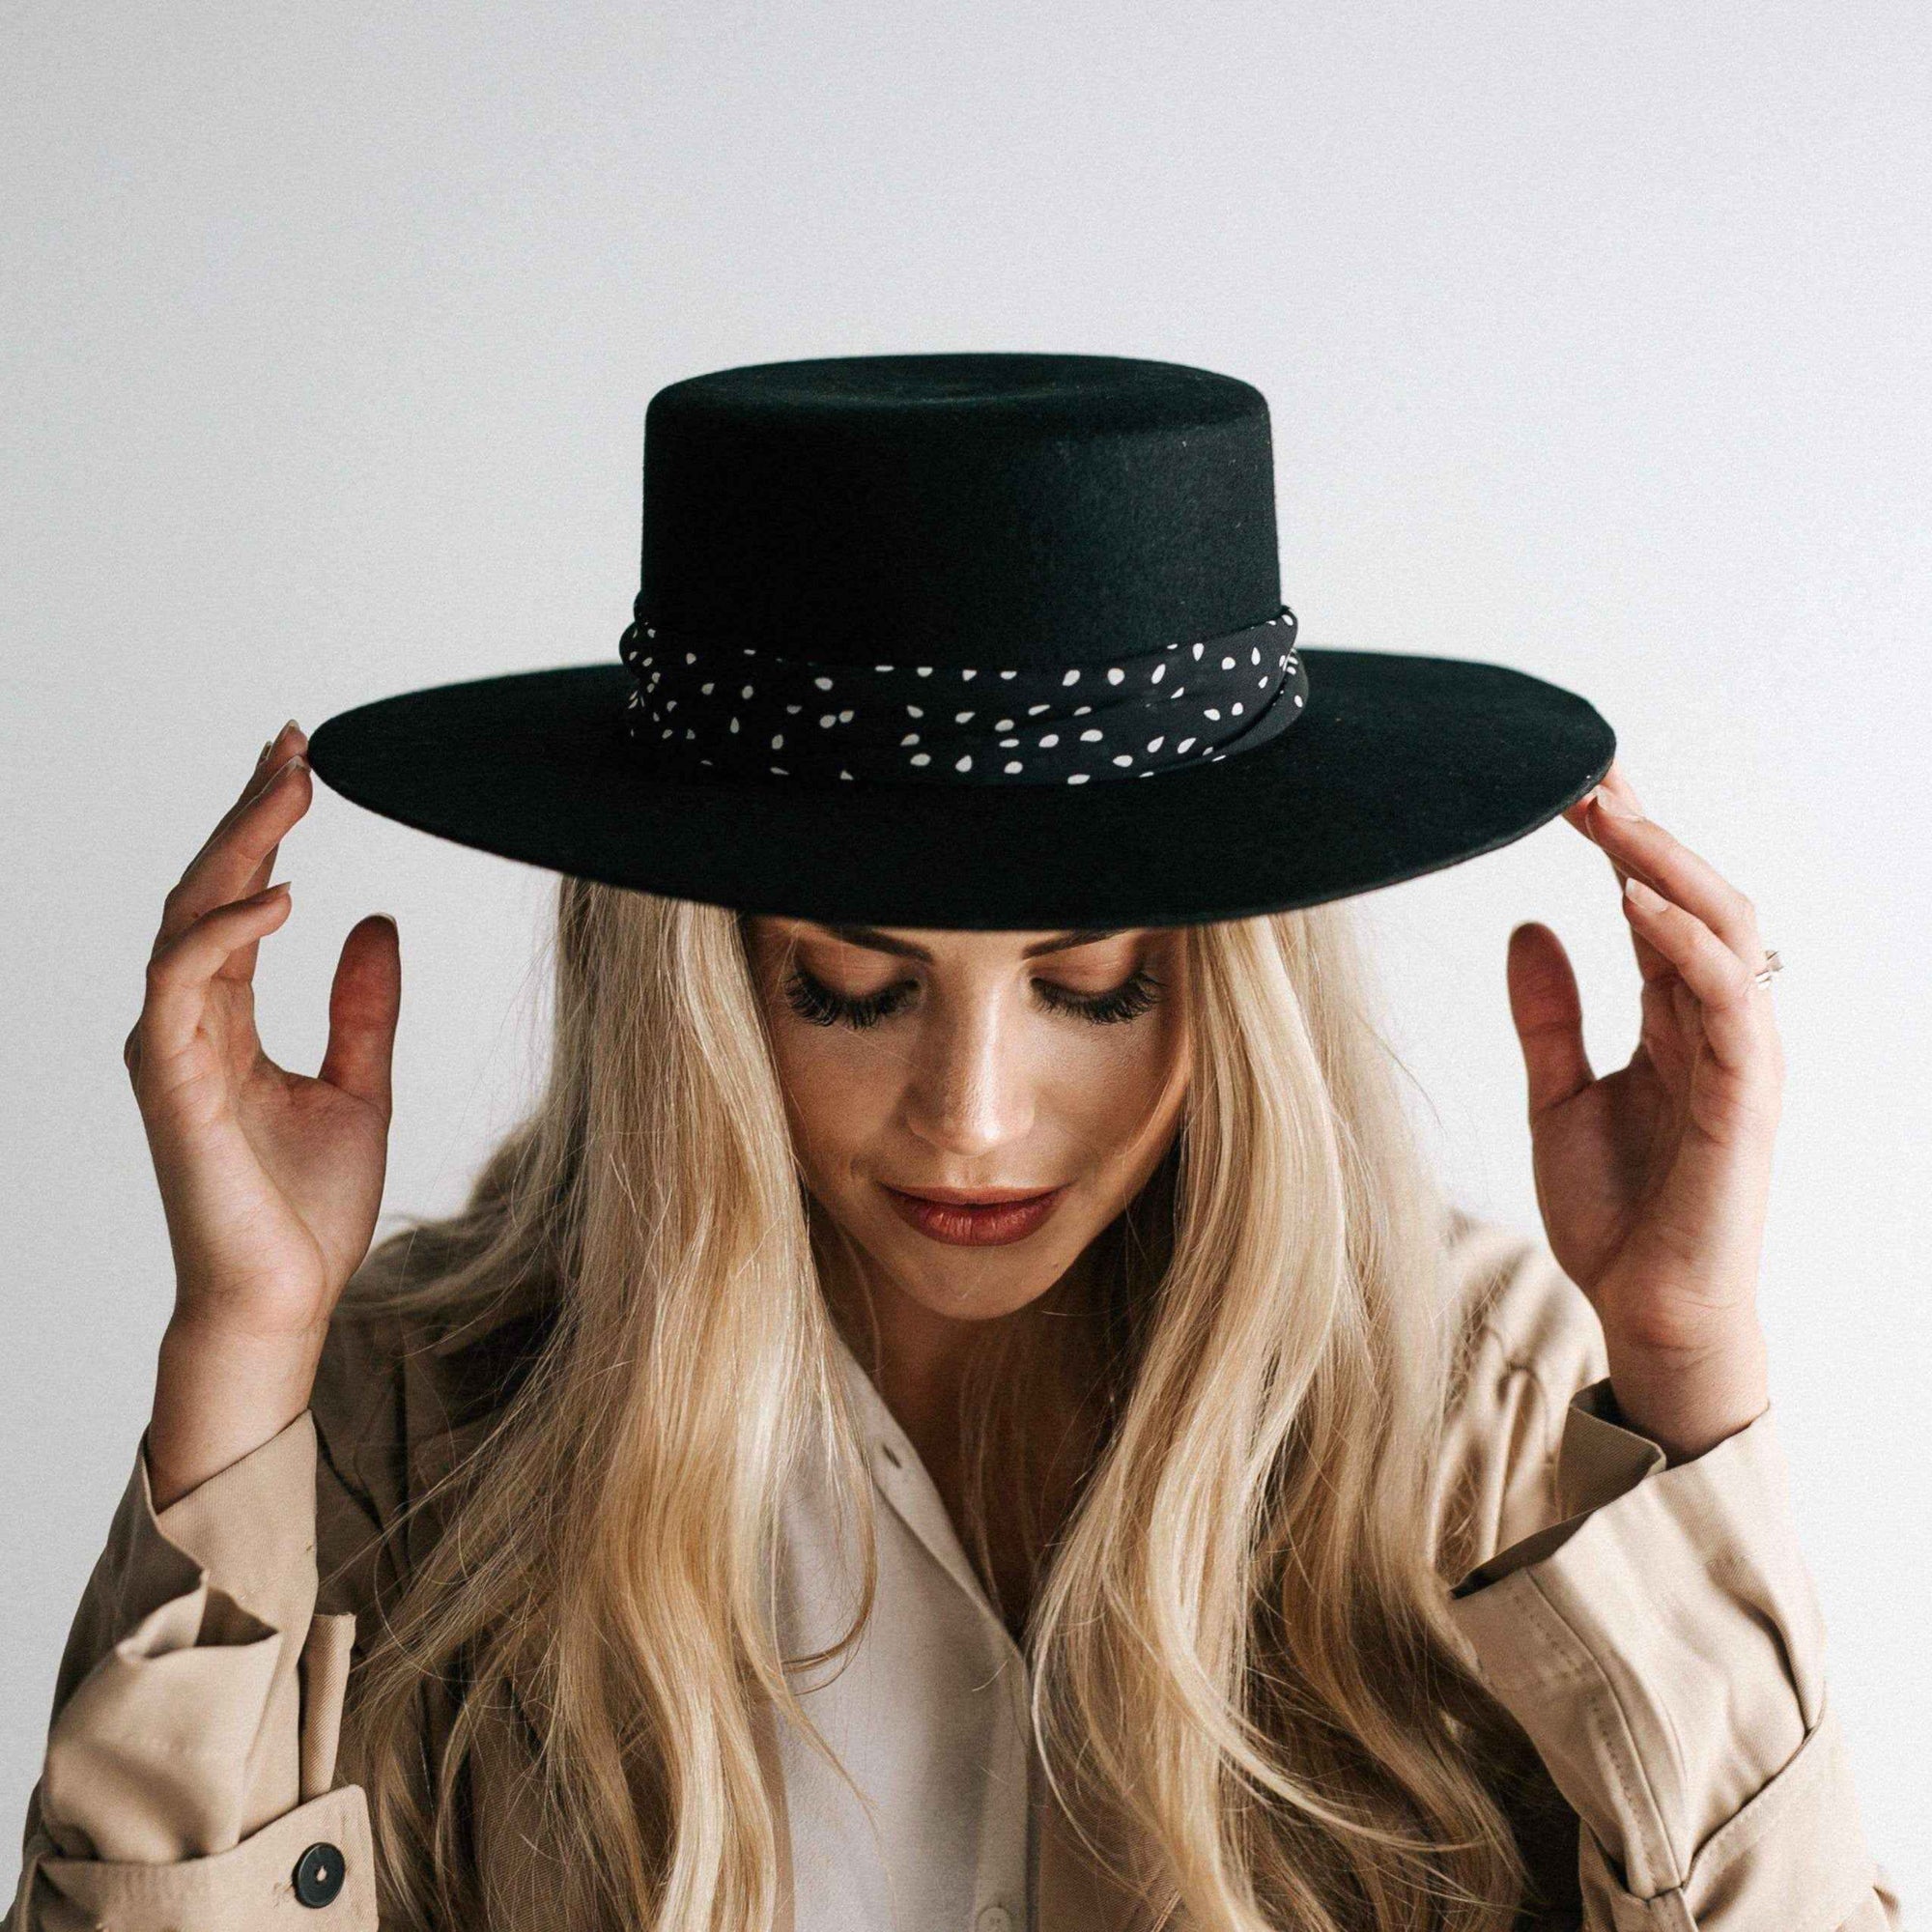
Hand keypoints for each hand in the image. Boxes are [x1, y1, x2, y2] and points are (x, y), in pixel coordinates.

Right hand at [126, 722, 401, 1502]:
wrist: (287, 1298)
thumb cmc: (309, 1208)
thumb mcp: (360, 1085)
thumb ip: (361, 1006)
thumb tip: (373, 919)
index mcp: (227, 1022)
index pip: (236, 900)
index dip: (263, 828)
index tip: (302, 761)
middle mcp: (189, 1025)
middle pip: (207, 891)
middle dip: (249, 813)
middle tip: (294, 745)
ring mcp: (174, 1051)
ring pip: (188, 920)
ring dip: (239, 848)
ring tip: (291, 788)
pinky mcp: (176, 1083)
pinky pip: (185, 983)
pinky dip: (225, 930)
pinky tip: (283, 891)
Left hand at [1505, 760, 1781, 1462]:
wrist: (1645, 1312)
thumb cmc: (1617, 1212)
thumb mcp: (1557, 1095)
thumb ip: (1549, 1015)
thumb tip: (1526, 926)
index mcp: (1674, 1018)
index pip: (1653, 904)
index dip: (1620, 843)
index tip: (1567, 786)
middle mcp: (1716, 1022)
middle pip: (1696, 897)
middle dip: (1644, 832)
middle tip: (1584, 775)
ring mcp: (1739, 1053)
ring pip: (1726, 927)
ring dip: (1665, 865)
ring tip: (1607, 814)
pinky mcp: (1744, 1094)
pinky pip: (1727, 996)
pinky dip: (1684, 942)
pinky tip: (1631, 901)